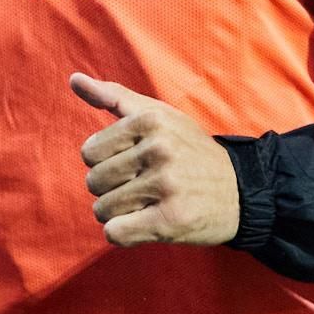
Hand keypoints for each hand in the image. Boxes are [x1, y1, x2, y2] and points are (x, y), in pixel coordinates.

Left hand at [72, 72, 240, 247]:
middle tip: (142, 187)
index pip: (89, 152)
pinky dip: (123, 234)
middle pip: (94, 182)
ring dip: (119, 214)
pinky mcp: (171, 219)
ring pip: (103, 210)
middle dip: (111, 190)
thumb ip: (114, 97)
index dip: (104, 163)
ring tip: (146, 205)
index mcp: (151, 120)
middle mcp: (159, 149)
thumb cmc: (189, 151)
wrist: (240, 191)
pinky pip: (116, 233)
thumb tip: (73, 79)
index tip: (131, 164)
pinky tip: (144, 224)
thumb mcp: (158, 114)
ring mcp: (166, 185)